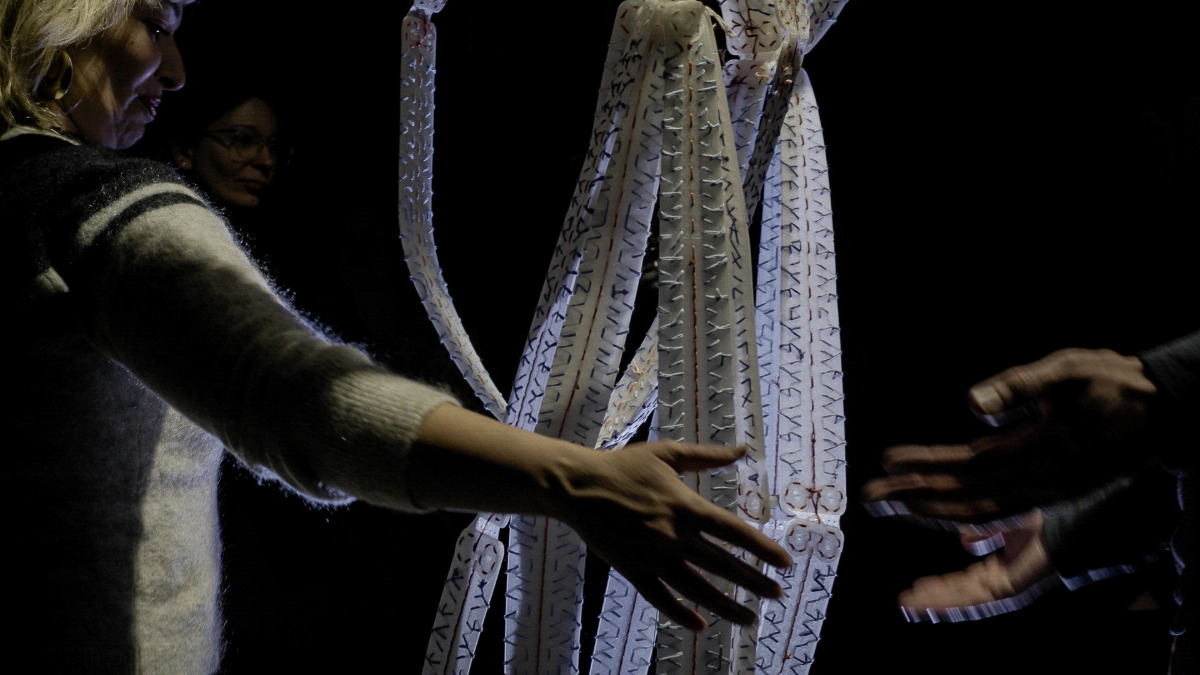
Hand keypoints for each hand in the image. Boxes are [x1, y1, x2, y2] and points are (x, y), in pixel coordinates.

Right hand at [405, 406, 791, 631]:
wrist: (577, 487)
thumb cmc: (623, 465)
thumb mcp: (667, 453)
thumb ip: (707, 455)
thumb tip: (744, 449)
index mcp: (684, 505)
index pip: (733, 531)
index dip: (762, 548)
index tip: (785, 562)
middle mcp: (673, 535)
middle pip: (721, 564)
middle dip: (753, 581)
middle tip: (777, 595)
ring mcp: (652, 556)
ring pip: (697, 588)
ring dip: (726, 605)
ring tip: (750, 618)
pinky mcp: (633, 570)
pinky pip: (661, 598)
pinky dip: (681, 614)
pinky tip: (700, 626)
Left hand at [862, 348, 1157, 526]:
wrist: (1170, 407)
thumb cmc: (1118, 382)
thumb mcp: (1071, 369)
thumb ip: (1020, 385)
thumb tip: (973, 405)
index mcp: (1043, 455)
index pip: (970, 468)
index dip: (926, 471)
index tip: (886, 467)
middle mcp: (1043, 484)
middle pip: (967, 501)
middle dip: (916, 500)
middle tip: (871, 498)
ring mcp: (1049, 494)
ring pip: (981, 513)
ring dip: (933, 510)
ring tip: (892, 502)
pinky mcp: (1054, 493)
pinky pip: (1003, 515)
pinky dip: (970, 521)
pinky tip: (950, 525)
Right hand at [897, 511, 1060, 621]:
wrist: (1071, 524)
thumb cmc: (1048, 521)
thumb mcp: (1008, 524)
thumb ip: (985, 531)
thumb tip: (963, 537)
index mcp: (1003, 566)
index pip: (966, 581)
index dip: (942, 585)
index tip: (918, 585)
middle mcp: (1002, 578)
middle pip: (961, 592)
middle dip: (933, 596)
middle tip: (905, 602)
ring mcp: (1005, 583)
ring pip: (963, 597)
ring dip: (935, 600)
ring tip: (908, 603)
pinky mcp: (1008, 584)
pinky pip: (973, 596)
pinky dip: (948, 598)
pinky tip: (930, 598)